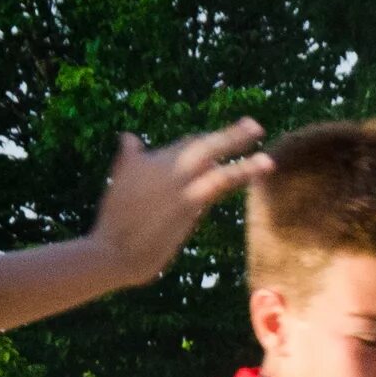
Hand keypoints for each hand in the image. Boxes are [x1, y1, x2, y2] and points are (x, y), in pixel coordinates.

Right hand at [87, 120, 271, 285]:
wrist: (111, 250)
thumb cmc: (114, 222)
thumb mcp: (119, 181)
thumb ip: (129, 157)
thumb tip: (129, 136)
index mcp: (147, 158)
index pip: (187, 146)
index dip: (208, 145)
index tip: (227, 144)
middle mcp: (164, 165)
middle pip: (203, 145)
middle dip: (231, 135)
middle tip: (255, 125)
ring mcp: (177, 183)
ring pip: (215, 160)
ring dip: (241, 151)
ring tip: (264, 146)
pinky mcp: (188, 203)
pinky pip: (220, 183)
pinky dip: (241, 172)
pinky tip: (260, 166)